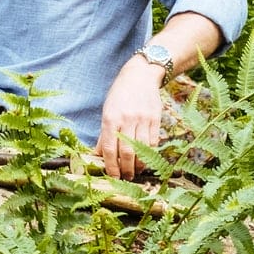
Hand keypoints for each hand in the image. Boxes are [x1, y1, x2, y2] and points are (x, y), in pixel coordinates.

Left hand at [94, 57, 162, 179]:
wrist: (140, 76)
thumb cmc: (119, 95)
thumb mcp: (107, 111)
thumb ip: (104, 134)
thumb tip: (98, 155)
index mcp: (110, 118)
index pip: (110, 148)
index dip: (111, 166)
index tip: (112, 176)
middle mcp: (127, 119)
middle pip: (127, 152)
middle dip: (126, 169)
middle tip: (125, 178)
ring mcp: (142, 119)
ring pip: (142, 149)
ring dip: (139, 165)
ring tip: (135, 172)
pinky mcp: (155, 119)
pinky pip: (153, 142)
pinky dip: (150, 154)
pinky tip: (146, 159)